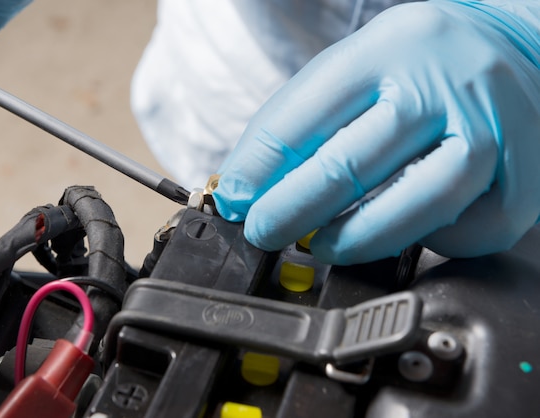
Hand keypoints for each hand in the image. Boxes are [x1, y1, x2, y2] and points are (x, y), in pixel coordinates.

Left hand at [213, 0, 539, 264]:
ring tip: (323, 245)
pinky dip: (435, 242)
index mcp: (388, 48)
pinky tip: (408, 232)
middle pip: (351, 162)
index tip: (236, 202)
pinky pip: (475, 228)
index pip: (305, 116)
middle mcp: (443, 82)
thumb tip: (248, 187)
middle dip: (292, 211)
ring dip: (358, 238)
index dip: (259, 170)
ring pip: (419, 203)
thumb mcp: (360, 68)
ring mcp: (493, 126)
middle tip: (266, 232)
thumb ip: (305, 120)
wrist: (516, 45)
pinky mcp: (526, 171)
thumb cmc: (422, 64)